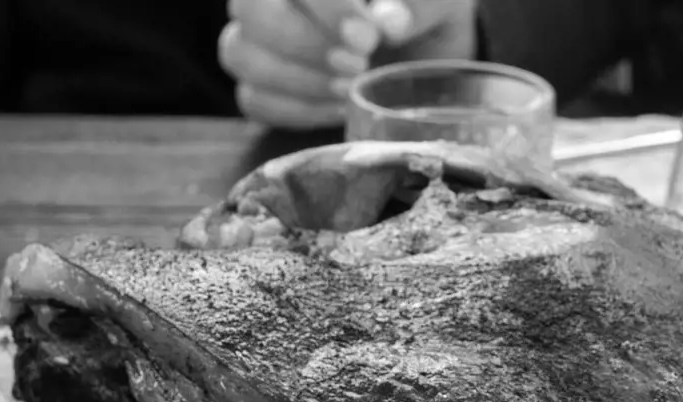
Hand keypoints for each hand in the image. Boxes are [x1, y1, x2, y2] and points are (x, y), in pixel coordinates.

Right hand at [220, 0, 478, 130]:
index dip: (324, 7)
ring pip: (240, 54)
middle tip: (356, 64)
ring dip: (297, 81)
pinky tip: (336, 107)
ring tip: (348, 88)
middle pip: (249, 10)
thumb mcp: (442, 2)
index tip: (368, 37)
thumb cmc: (424, 11)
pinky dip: (295, 110)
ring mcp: (258, 38)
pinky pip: (252, 99)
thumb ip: (421, 4)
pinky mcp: (261, 83)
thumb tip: (388, 22)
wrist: (422, 50)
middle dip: (302, 44)